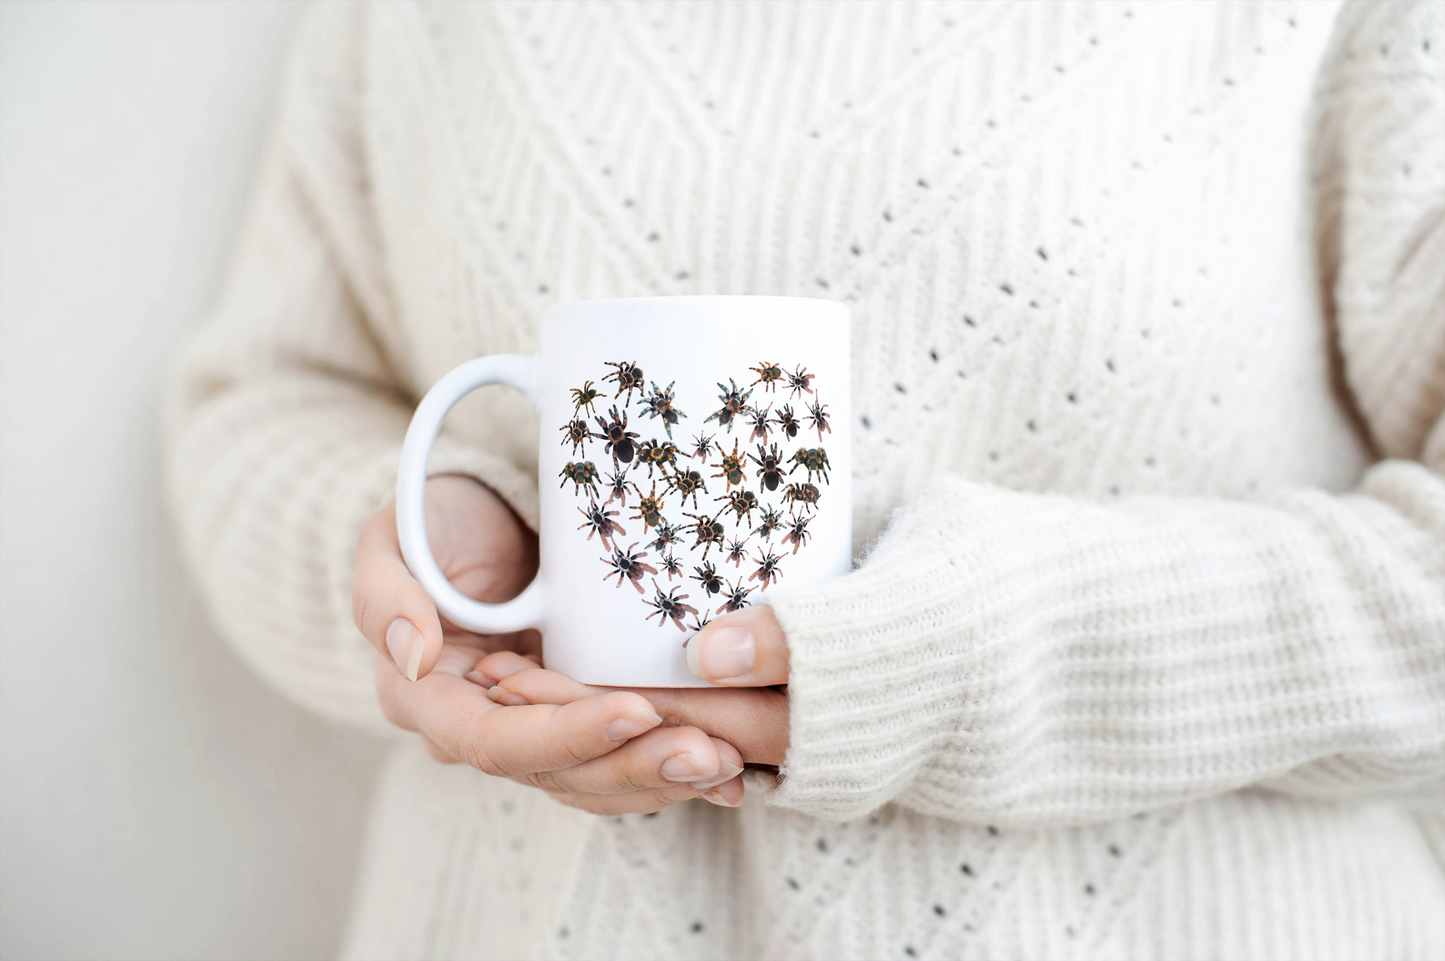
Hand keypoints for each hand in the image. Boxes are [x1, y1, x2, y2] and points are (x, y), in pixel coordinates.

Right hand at [351, 475, 744, 811]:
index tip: (634, 711)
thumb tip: (410, 654)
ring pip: (596, 779)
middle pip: (557, 774)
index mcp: (428, 699)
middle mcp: (482, 729)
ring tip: (729, 765)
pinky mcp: (578, 718)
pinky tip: (731, 769)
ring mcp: (534, 729)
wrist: (479, 519)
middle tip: (708, 753)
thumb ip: (384, 594)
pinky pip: (622, 759)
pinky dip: (671, 768)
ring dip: (663, 778)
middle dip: (634, 767)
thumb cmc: (433, 523)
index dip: (564, 735)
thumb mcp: (391, 539)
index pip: (494, 741)